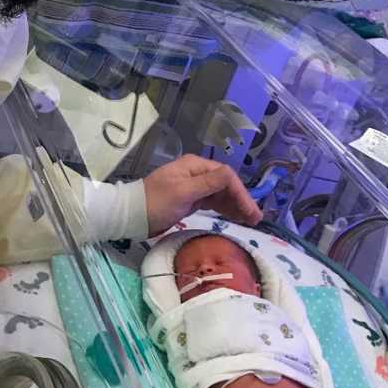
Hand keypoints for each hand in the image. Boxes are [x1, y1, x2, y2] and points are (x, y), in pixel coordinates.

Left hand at [143, 155, 260, 235]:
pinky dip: (224, 209)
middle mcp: (196, 173)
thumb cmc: (155, 202)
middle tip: (255, 219)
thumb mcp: (183, 192)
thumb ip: (208, 183)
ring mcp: (193, 187)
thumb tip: (231, 175)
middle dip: (241, 200)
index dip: (241, 193)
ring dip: (235, 205)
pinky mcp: (190, 199)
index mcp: (195, 166)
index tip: (250, 212)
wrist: (131, 215)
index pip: (226, 176)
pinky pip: (213, 202)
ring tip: (250, 221)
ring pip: (221, 194)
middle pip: (226, 184)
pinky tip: (234, 217)